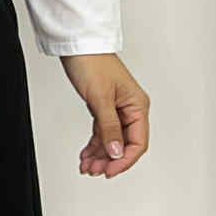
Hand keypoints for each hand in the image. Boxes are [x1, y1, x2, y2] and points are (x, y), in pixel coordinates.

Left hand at [58, 52, 149, 176]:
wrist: (78, 46)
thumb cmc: (92, 62)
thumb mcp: (100, 98)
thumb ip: (109, 128)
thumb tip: (117, 152)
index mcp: (138, 106)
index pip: (137, 142)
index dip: (124, 160)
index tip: (109, 170)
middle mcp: (131, 109)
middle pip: (125, 144)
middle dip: (110, 160)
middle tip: (93, 170)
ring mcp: (117, 109)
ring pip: (112, 141)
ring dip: (100, 155)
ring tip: (87, 166)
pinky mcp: (104, 108)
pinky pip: (103, 133)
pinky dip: (94, 145)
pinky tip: (86, 155)